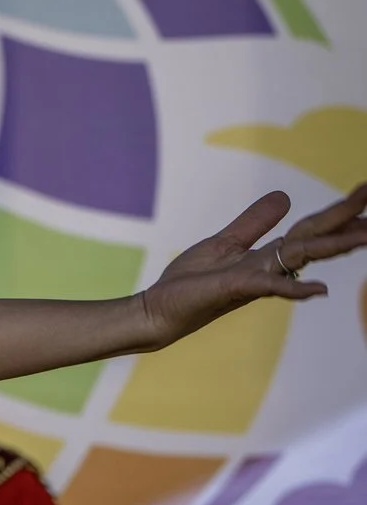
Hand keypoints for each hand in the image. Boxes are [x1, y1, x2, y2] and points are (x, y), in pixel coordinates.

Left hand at [138, 185, 366, 348]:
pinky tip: (320, 290)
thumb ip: (255, 223)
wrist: (159, 311)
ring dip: (334, 247)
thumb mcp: (225, 242)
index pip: (310, 230)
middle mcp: (268, 267)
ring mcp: (254, 279)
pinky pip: (268, 286)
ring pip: (301, 257)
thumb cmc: (190, 282)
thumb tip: (286, 196)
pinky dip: (294, 287)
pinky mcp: (234, 289)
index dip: (338, 213)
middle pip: (315, 240)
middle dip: (347, 224)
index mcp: (267, 255)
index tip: (366, 193)